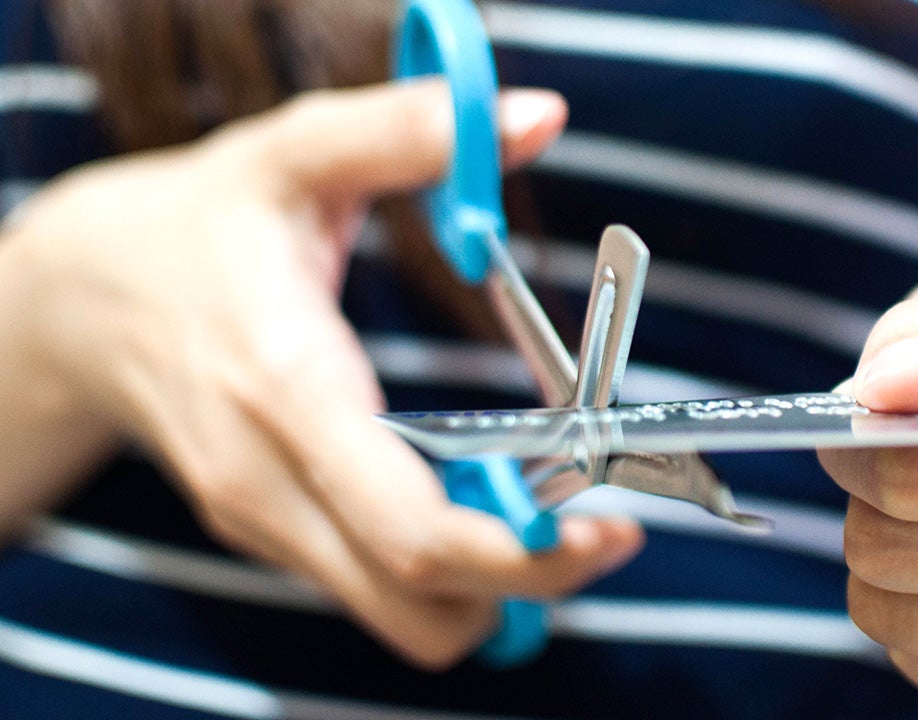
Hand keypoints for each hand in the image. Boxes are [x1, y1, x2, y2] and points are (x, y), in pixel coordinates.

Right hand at [0, 81, 642, 667]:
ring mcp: (264, 521)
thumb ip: (409, 129)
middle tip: (599, 528)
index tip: (607, 529)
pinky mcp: (269, 534)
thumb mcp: (295, 154)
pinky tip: (473, 498)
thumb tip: (536, 118)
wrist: (80, 301)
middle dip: (530, 582)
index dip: (523, 552)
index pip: (411, 529)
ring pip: (400, 616)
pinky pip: (373, 590)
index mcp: (288, 389)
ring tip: (540, 506)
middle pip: (418, 602)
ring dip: (489, 584)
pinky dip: (442, 571)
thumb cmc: (200, 225)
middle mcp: (270, 481)